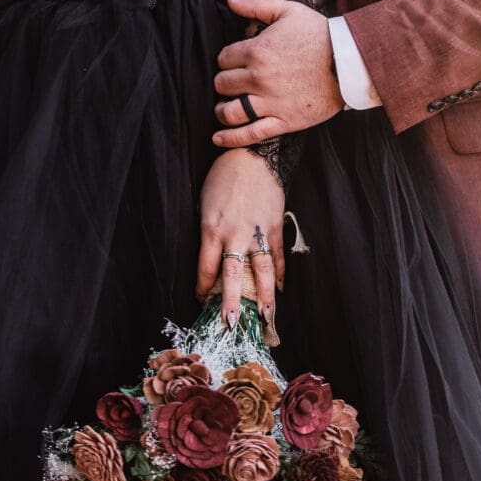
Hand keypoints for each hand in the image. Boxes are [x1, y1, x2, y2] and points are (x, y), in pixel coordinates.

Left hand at [196, 149, 284, 328]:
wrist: (251, 156)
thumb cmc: (222, 178)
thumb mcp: (205, 205)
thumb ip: (209, 232)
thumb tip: (214, 258)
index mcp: (211, 229)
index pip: (206, 269)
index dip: (203, 288)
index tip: (201, 301)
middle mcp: (234, 234)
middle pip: (232, 276)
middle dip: (230, 303)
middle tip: (230, 325)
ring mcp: (257, 232)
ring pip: (261, 271)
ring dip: (263, 296)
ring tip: (265, 316)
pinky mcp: (275, 226)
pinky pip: (276, 255)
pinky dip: (279, 273)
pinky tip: (279, 289)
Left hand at [213, 0, 343, 147]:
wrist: (350, 62)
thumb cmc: (320, 34)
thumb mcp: (288, 11)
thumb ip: (256, 5)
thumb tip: (230, 0)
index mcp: (257, 51)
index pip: (223, 59)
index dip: (226, 59)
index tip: (234, 61)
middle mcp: (259, 78)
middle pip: (222, 84)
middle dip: (224, 82)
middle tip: (232, 82)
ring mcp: (270, 102)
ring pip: (229, 111)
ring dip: (222, 110)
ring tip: (224, 107)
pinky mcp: (283, 121)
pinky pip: (250, 134)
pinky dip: (230, 138)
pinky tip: (218, 138)